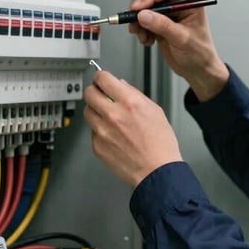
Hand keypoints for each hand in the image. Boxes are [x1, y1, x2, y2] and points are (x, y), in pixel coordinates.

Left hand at [84, 70, 181, 187]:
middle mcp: (113, 115)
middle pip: (89, 93)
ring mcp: (102, 131)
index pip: (103, 78)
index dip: (101, 77)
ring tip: (109, 118)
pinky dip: (100, 130)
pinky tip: (113, 135)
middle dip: (95, 92)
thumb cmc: (160, 144)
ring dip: (96, 111)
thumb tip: (121, 85)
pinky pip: (92, 131)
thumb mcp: (155, 110)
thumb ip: (135, 94)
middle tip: (101, 96)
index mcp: (129, 102)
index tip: (101, 79)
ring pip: (87, 111)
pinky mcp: (97, 145)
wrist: (156, 171)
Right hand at [128, 0, 228, 101]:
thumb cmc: (200, 54)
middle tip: (133, 18)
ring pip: (147, 10)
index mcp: (190, 4)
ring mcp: (169, 17)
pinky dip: (141, 30)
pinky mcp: (161, 26)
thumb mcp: (181, 39)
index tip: (138, 7)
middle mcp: (179, 7)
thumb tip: (144, 15)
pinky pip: (146, 22)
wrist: (198, 71)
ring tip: (141, 34)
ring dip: (139, 21)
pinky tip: (146, 39)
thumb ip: (162, 25)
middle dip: (142, 8)